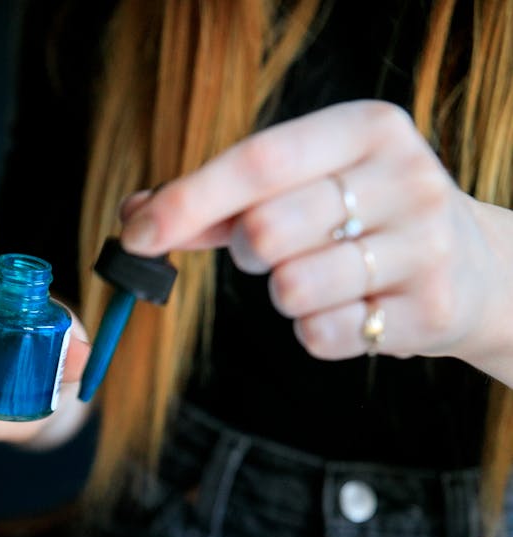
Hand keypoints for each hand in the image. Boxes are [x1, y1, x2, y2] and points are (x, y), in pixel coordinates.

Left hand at [120, 100, 512, 382]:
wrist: (472, 269)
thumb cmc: (366, 220)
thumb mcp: (308, 187)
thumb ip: (222, 201)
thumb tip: (135, 217)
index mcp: (369, 129)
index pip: (259, 162)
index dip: (188, 201)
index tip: (134, 235)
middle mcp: (405, 178)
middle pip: (267, 232)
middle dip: (250, 255)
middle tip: (277, 252)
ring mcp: (424, 246)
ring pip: (292, 291)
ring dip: (286, 297)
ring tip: (326, 281)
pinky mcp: (427, 311)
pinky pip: (322, 336)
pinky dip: (318, 332)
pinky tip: (353, 311)